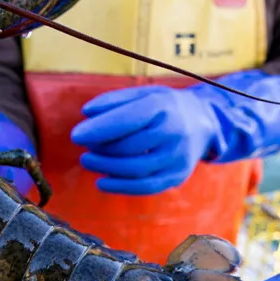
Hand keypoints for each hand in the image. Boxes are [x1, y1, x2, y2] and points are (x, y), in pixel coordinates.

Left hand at [70, 70, 279, 195]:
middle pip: (129, 147)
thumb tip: (87, 112)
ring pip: (135, 169)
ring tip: (88, 161)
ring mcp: (178, 157)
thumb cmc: (165, 107)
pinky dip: (120, 187)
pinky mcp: (177, 176)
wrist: (204, 122)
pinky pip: (145, 186)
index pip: (127, 120)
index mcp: (163, 106)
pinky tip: (102, 182)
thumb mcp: (144, 93)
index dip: (98, 129)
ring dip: (106, 168)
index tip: (76, 135)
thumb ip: (115, 100)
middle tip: (84, 148)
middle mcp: (174, 132)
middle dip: (100, 149)